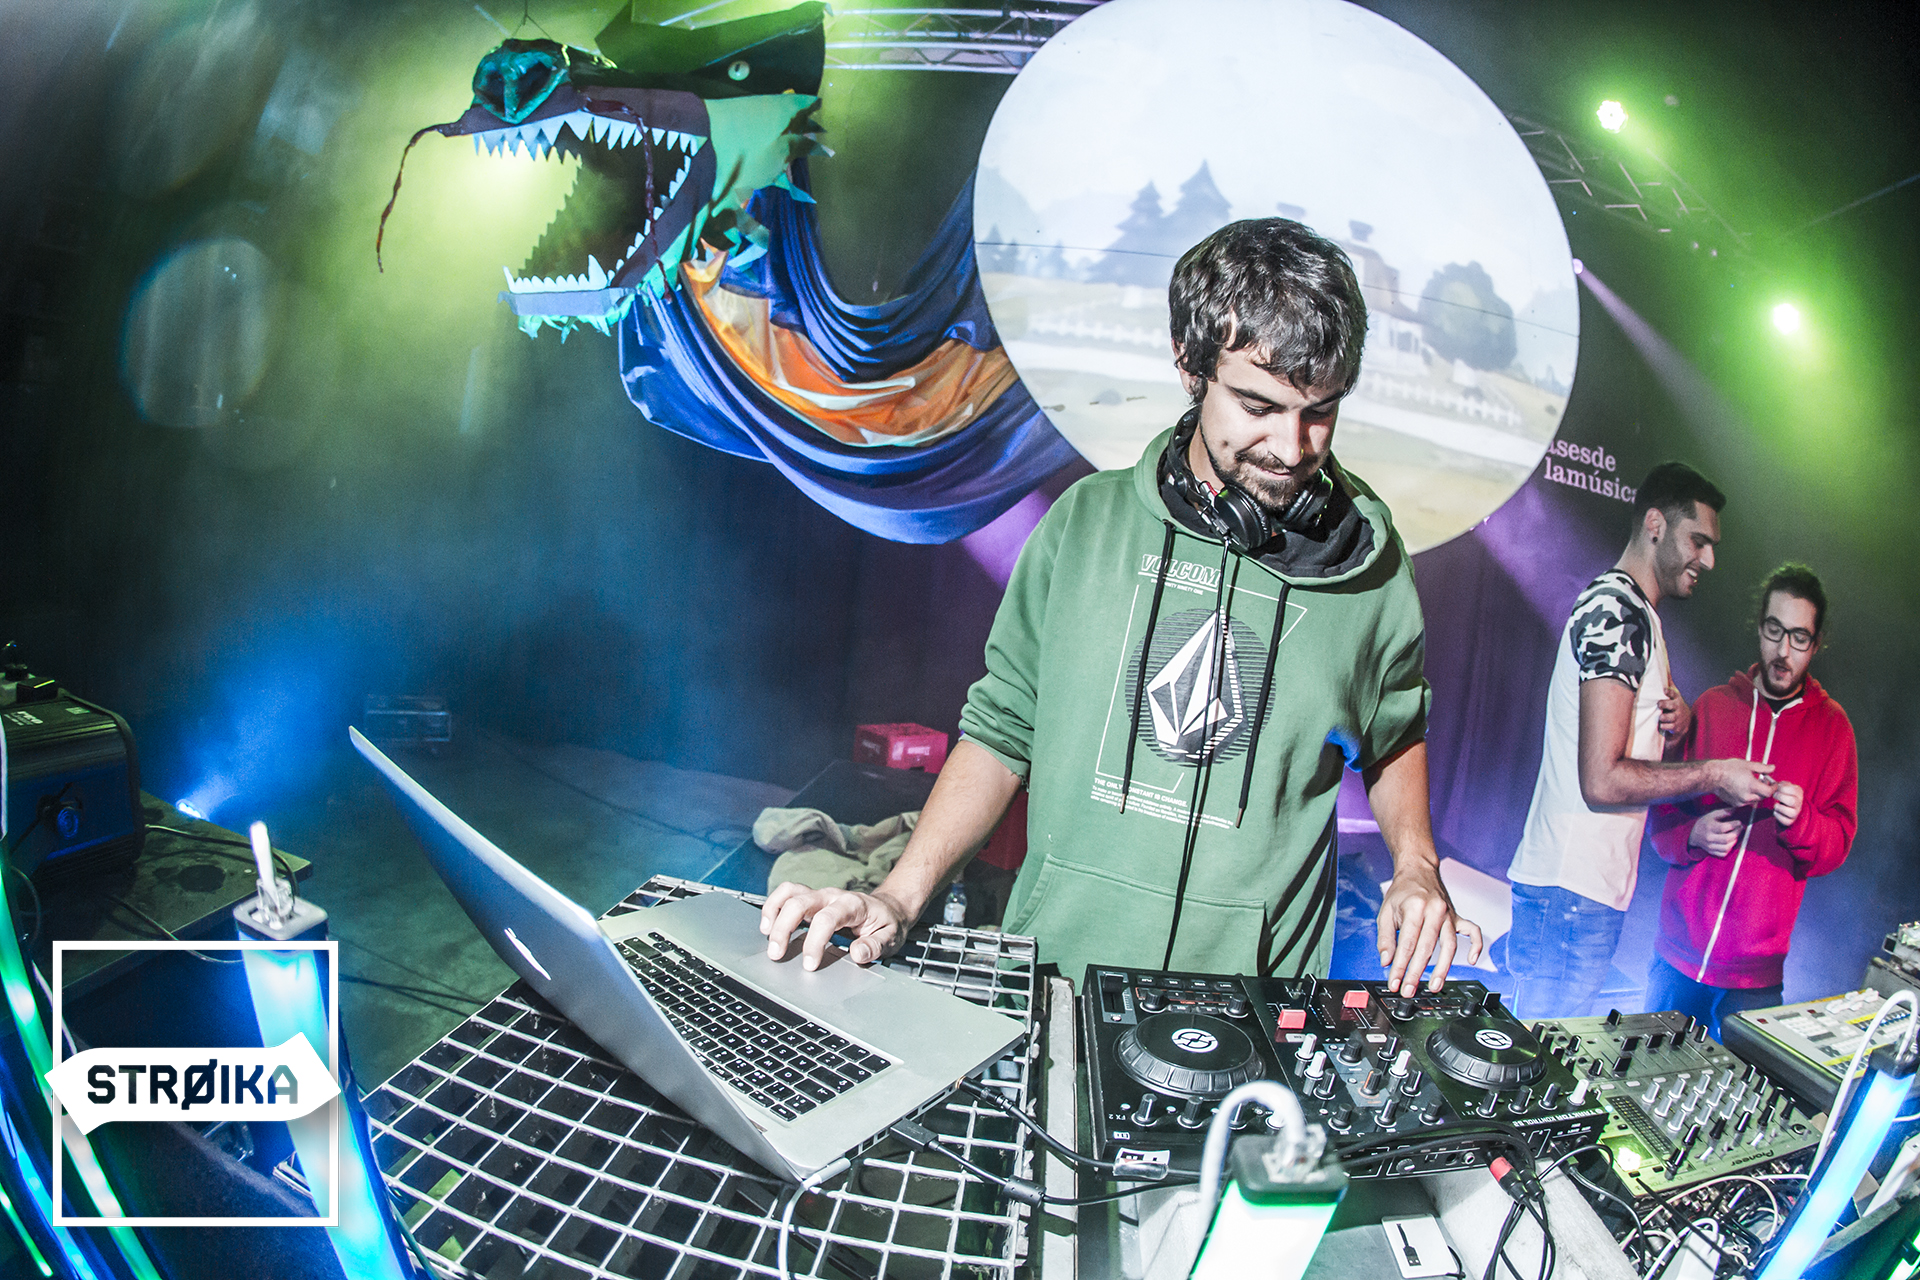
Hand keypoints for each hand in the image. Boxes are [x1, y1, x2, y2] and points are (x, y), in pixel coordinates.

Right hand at [759, 881, 908, 969]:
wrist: (889, 908)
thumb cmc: (888, 924)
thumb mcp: (891, 938)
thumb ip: (875, 946)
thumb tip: (857, 954)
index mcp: (853, 905)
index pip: (826, 919)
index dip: (814, 942)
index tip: (809, 964)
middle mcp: (832, 896)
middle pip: (800, 902)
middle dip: (783, 927)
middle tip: (776, 953)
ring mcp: (820, 896)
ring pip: (789, 892)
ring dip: (773, 911)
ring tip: (766, 935)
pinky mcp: (812, 899)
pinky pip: (787, 895)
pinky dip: (774, 907)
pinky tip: (768, 926)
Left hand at [1376, 862, 1483, 995]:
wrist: (1418, 870)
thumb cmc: (1402, 891)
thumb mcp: (1386, 912)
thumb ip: (1385, 938)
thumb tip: (1386, 961)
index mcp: (1414, 908)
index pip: (1407, 943)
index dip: (1400, 966)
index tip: (1394, 981)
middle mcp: (1434, 911)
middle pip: (1427, 948)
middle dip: (1416, 972)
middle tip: (1409, 989)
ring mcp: (1449, 914)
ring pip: (1449, 945)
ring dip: (1442, 968)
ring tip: (1434, 986)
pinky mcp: (1457, 916)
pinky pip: (1473, 932)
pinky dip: (1476, 946)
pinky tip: (1472, 960)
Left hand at [1659, 684, 1691, 738]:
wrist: (1685, 721)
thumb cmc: (1675, 705)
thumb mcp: (1675, 695)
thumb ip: (1670, 684)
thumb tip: (1666, 670)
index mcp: (1676, 699)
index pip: (1674, 694)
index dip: (1669, 692)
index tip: (1664, 690)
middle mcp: (1678, 708)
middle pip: (1671, 705)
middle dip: (1664, 704)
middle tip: (1659, 704)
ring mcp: (1677, 717)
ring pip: (1669, 717)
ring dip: (1663, 717)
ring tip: (1660, 716)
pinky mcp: (1676, 727)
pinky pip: (1667, 726)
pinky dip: (1663, 726)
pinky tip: (1662, 724)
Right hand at [1689, 807, 1742, 857]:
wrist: (1694, 835)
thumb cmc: (1705, 823)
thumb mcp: (1712, 815)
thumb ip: (1724, 812)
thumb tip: (1736, 809)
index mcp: (1709, 827)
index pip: (1724, 827)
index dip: (1734, 825)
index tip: (1738, 822)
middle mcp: (1709, 838)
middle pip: (1727, 839)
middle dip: (1737, 833)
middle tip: (1740, 828)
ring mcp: (1710, 846)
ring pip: (1726, 847)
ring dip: (1734, 841)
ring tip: (1735, 835)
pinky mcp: (1712, 852)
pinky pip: (1723, 853)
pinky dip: (1729, 848)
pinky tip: (1730, 842)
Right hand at [1709, 758, 1775, 805]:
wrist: (1712, 776)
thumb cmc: (1728, 769)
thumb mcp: (1748, 765)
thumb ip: (1762, 768)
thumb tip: (1772, 768)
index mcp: (1752, 786)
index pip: (1769, 792)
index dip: (1774, 787)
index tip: (1773, 783)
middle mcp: (1747, 796)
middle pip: (1763, 797)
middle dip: (1765, 789)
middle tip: (1763, 781)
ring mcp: (1741, 801)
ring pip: (1755, 800)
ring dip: (1757, 793)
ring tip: (1752, 784)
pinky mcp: (1735, 804)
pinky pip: (1747, 802)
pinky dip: (1749, 796)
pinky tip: (1744, 788)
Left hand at [1772, 781, 1804, 827]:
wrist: (1784, 806)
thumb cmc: (1782, 794)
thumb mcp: (1783, 786)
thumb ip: (1780, 784)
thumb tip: (1773, 784)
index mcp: (1799, 793)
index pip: (1793, 790)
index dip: (1782, 788)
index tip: (1777, 788)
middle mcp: (1800, 803)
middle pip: (1792, 801)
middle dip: (1780, 797)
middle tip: (1774, 795)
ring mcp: (1796, 813)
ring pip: (1792, 813)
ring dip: (1779, 807)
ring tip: (1776, 805)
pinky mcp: (1791, 821)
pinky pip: (1786, 821)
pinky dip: (1778, 816)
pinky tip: (1775, 811)